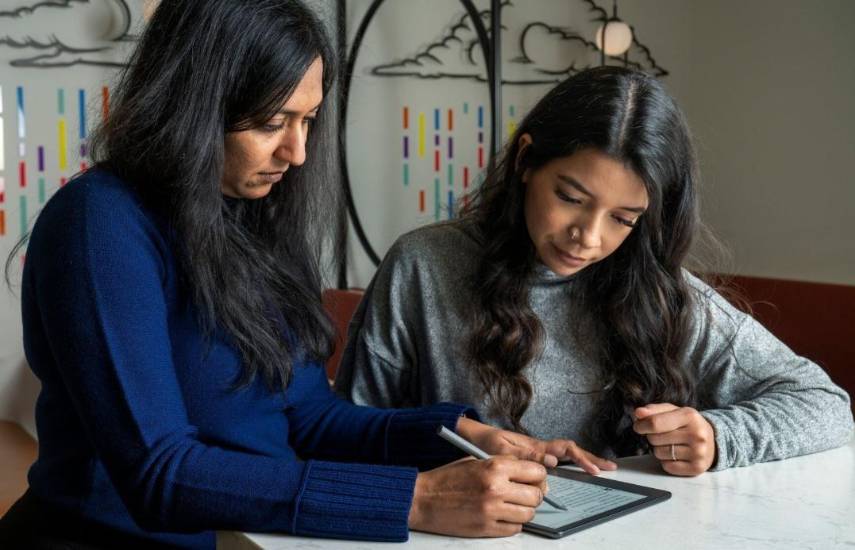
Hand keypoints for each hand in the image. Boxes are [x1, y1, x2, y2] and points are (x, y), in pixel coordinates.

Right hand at [408, 455, 545, 536]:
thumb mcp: (476, 460)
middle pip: (536, 495)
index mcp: (494, 467)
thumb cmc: (447, 478)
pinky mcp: (486, 528)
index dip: (538, 476)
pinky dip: (513, 523)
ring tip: (513, 505)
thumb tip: (529, 473)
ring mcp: (492, 510)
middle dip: (534, 494)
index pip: (536, 472)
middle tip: (525, 493)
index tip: (534, 478)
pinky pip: (514, 529)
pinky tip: (503, 516)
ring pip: (529, 514)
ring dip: (524, 510)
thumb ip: (503, 464)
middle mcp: (496, 488)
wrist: (423, 499)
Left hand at [456, 417, 615, 473]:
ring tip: (601, 467)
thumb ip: (526, 455)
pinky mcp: (532, 456)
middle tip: (609, 467)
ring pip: (566, 454)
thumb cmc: (486, 441)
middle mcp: (540, 447)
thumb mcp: (502, 449)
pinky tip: (578, 468)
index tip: (593, 469)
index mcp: (535, 445)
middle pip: (571, 450)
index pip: (565, 449)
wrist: (473, 436)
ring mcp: (537, 450)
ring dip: (584, 459)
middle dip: (591, 458)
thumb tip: (553, 461)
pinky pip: (557, 458)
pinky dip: (571, 462)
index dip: (581, 459)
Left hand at [633, 403, 716, 475]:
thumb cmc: (686, 424)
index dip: (641, 426)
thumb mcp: (672, 411)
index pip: (655, 423)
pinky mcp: (697, 468)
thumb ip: (653, 410)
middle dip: (652, 437)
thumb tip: (638, 413)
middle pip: (654, 439)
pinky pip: (667, 467)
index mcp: (689, 416)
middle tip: (663, 435)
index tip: (638, 426)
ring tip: (671, 444)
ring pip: (659, 453)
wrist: (712, 440)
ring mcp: (698, 452)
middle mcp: (696, 434)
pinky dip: (666, 462)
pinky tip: (676, 455)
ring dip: (658, 449)